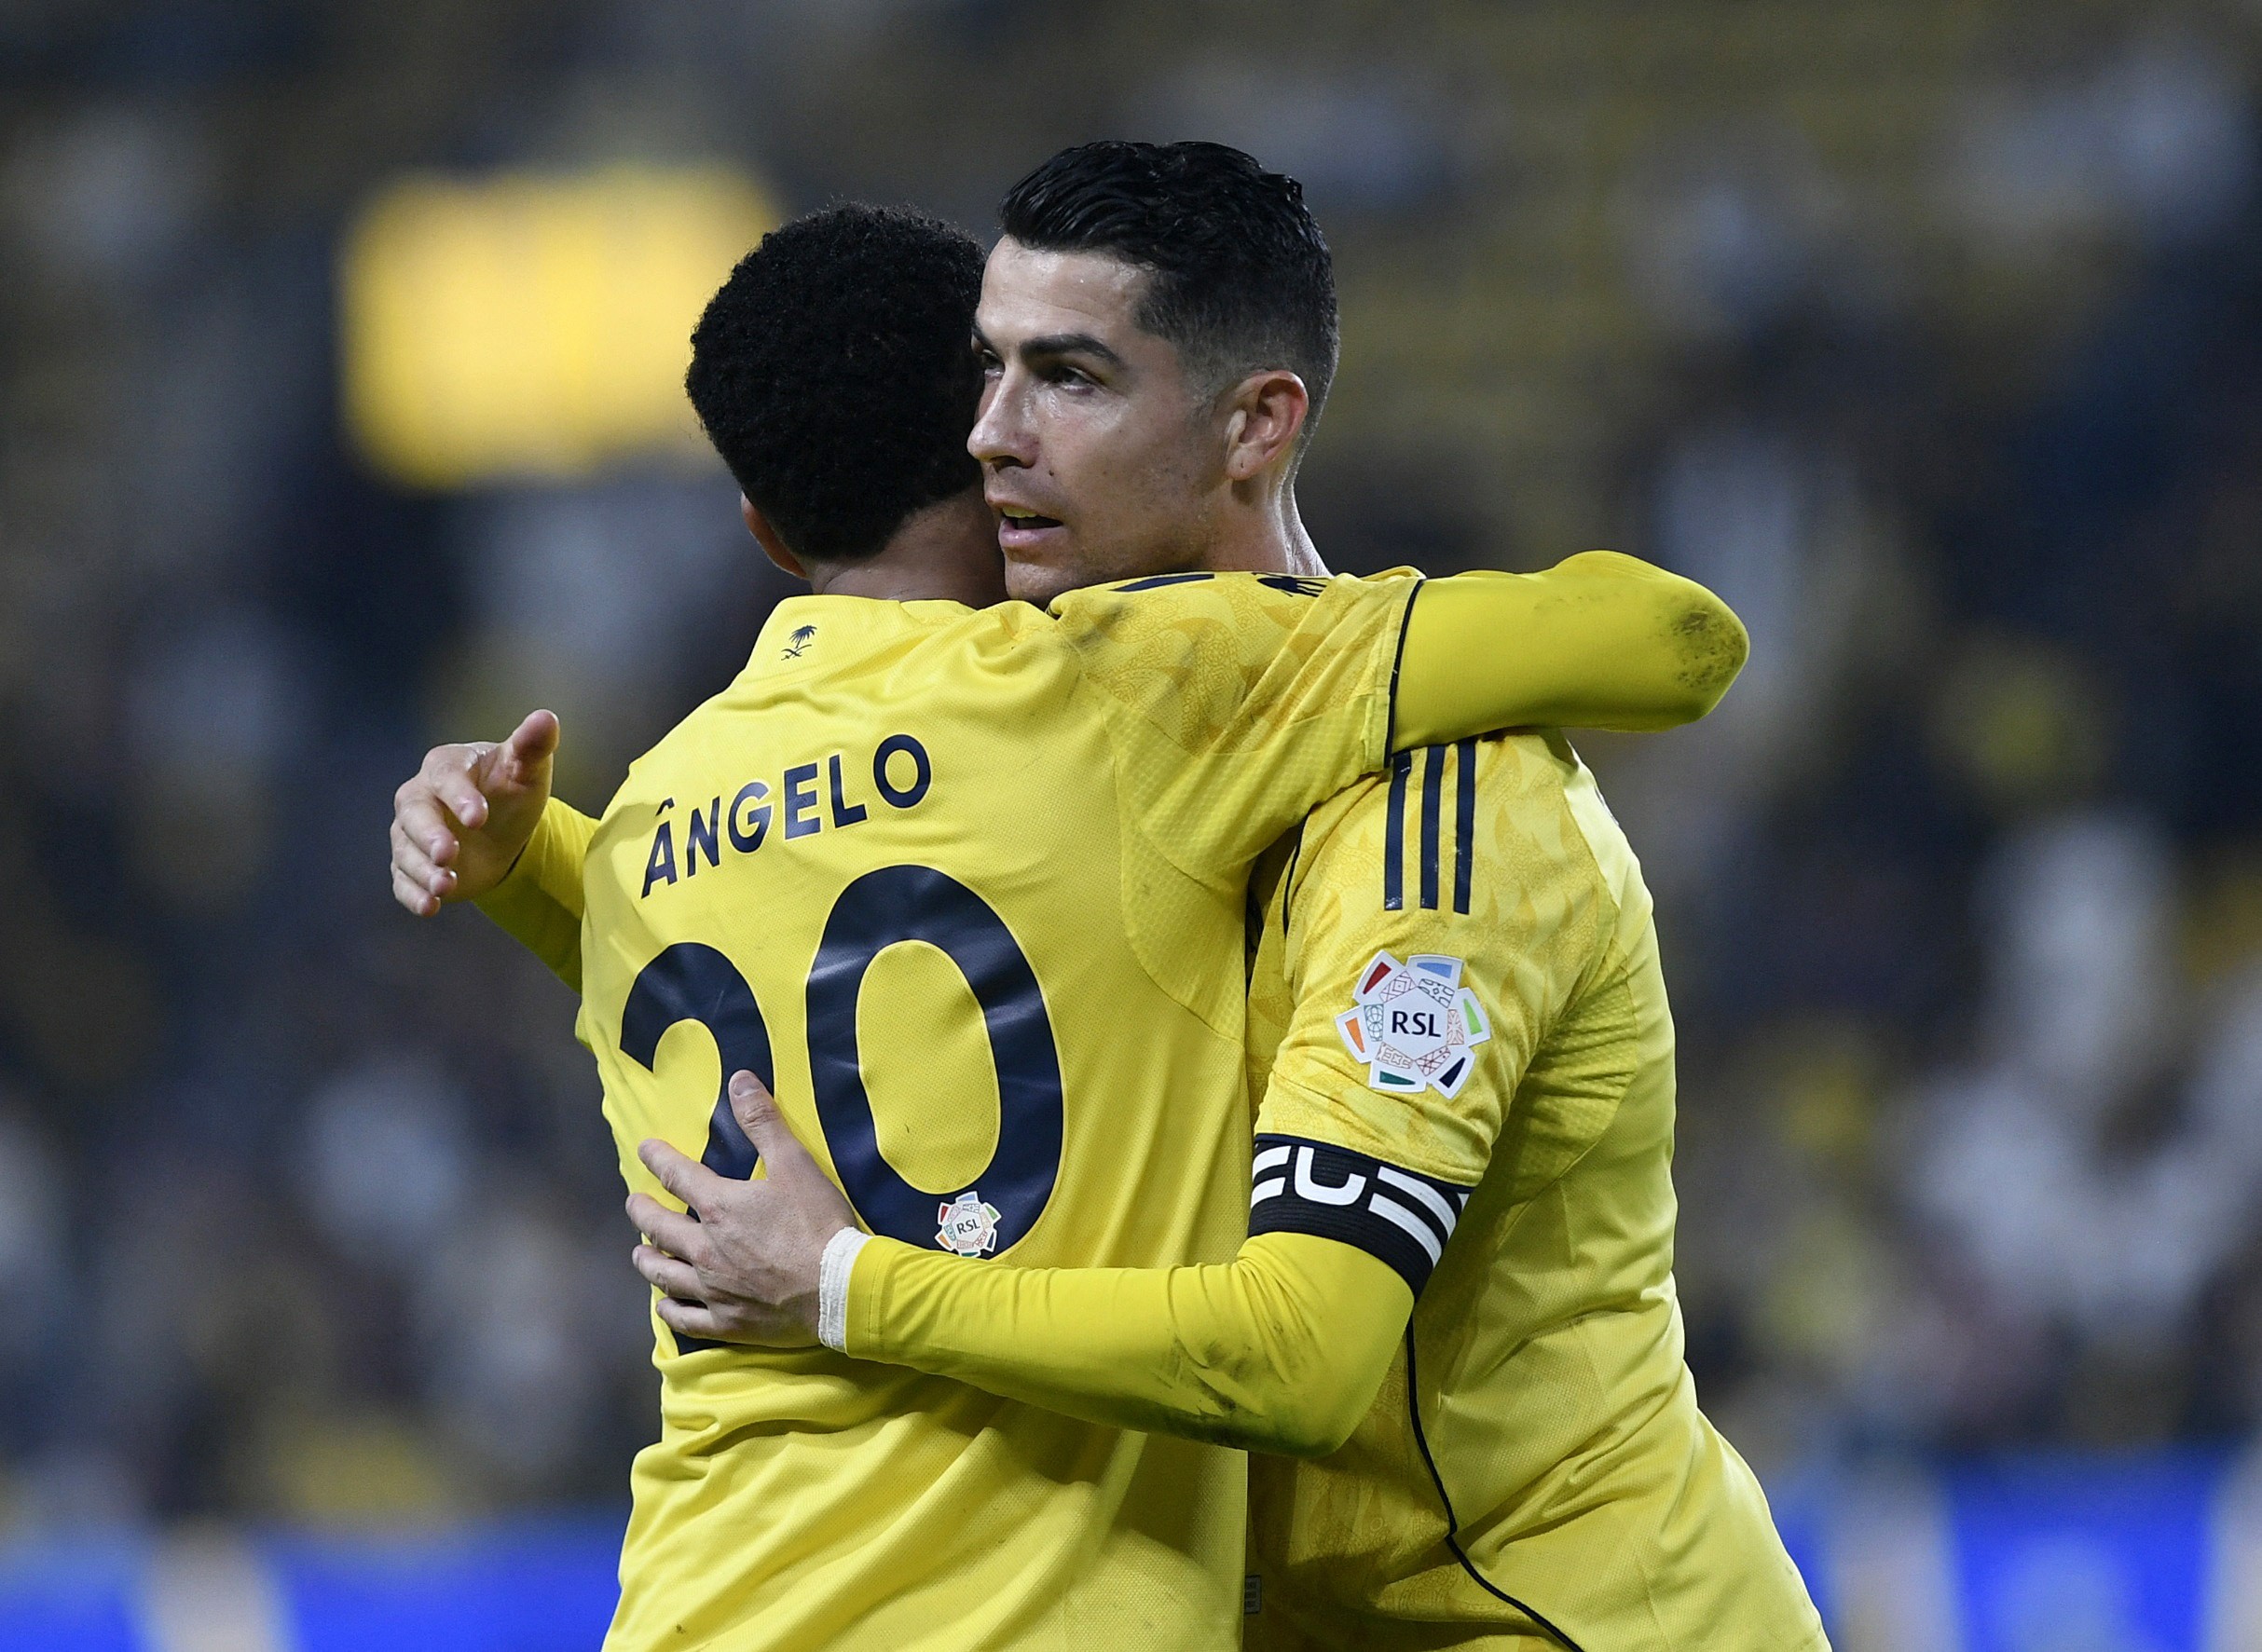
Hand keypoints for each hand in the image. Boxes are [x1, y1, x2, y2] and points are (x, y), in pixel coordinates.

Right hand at [391, 710, 559, 915]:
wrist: (501, 830)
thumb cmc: (512, 791)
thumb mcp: (528, 770)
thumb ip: (533, 745)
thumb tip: (547, 718)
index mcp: (446, 767)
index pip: (445, 778)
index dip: (458, 797)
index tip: (478, 817)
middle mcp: (419, 798)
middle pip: (413, 814)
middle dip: (428, 835)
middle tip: (447, 855)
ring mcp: (411, 834)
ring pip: (405, 851)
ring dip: (423, 870)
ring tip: (445, 886)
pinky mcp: (411, 865)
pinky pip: (402, 880)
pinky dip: (413, 894)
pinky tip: (430, 907)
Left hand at [627, 1071, 858, 1347]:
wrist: (838, 1288)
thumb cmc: (818, 1223)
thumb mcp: (795, 1163)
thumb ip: (763, 1122)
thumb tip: (739, 1081)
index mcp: (719, 1207)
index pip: (677, 1176)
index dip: (657, 1158)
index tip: (644, 1149)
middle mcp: (705, 1248)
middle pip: (658, 1229)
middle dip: (642, 1213)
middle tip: (634, 1204)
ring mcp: (712, 1289)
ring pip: (663, 1275)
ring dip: (648, 1260)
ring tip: (641, 1253)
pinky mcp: (726, 1322)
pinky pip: (684, 1318)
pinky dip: (669, 1309)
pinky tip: (663, 1305)